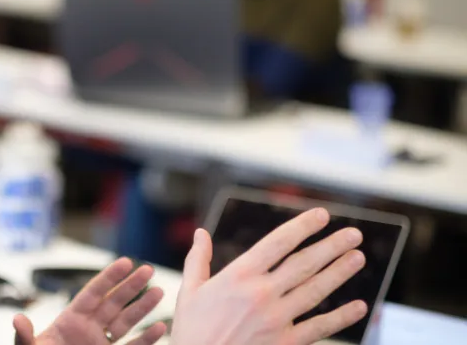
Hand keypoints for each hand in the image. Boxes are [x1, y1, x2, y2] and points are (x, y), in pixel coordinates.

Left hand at [13, 258, 166, 344]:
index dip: (109, 277)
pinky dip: (146, 339)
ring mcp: (101, 344)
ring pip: (126, 322)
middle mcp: (89, 328)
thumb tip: (17, 319)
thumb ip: (25, 336)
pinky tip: (160, 327)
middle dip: (131, 286)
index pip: (93, 293)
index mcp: (71, 320)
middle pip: (113, 303)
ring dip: (142, 308)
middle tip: (148, 268)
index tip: (125, 262)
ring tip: (159, 291)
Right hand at [171, 208, 367, 344]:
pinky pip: (319, 327)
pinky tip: (359, 307)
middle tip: (354, 234)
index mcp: (238, 276)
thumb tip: (200, 233)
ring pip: (316, 290)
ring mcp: (276, 319)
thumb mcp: (189, 291)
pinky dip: (341, 317)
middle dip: (331, 246)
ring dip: (339, 273)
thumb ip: (198, 260)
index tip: (321, 216)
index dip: (302, 227)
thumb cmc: (191, 331)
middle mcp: (261, 293)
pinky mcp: (285, 343)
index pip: (278, 243)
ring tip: (357, 257)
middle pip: (304, 264)